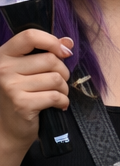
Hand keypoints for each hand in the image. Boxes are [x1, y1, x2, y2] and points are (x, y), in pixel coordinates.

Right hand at [0, 30, 72, 157]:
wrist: (8, 129)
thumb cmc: (22, 95)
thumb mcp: (28, 70)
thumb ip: (46, 53)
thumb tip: (67, 41)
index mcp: (4, 55)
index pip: (30, 36)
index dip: (52, 41)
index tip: (64, 52)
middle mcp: (3, 69)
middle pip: (50, 59)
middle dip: (63, 72)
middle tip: (58, 83)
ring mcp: (10, 86)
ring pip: (56, 78)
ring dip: (63, 88)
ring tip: (56, 94)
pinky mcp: (21, 103)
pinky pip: (56, 96)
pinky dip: (63, 101)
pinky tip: (57, 105)